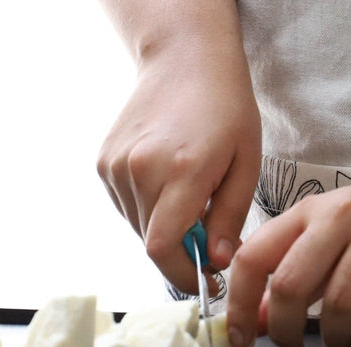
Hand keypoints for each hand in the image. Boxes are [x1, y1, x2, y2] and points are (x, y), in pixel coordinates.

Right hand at [97, 38, 260, 295]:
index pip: (164, 249)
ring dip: (167, 233)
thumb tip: (217, 260)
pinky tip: (171, 189)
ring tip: (193, 205)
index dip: (184, 276)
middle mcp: (140, 169)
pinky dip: (151, 213)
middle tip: (211, 242)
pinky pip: (128, 209)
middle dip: (183, 256)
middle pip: (152, 244)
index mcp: (180, 171)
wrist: (184, 59)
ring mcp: (116, 165)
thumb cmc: (226, 111)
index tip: (208, 282)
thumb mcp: (246, 166)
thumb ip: (229, 218)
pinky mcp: (104, 162)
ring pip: (140, 229)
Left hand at [226, 156, 350, 346]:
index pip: (255, 256)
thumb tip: (259, 318)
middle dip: (285, 329)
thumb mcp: (336, 237)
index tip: (239, 336)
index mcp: (310, 212)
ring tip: (338, 346)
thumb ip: (300, 274)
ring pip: (338, 302)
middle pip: (291, 284)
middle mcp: (339, 217)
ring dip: (333, 337)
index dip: (239, 303)